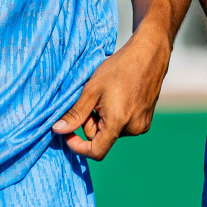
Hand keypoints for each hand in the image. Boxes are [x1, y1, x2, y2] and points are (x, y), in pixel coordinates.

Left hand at [52, 28, 172, 159]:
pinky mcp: (146, 121)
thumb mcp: (91, 89)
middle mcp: (132, 129)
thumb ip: (75, 113)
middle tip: (92, 101)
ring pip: (112, 132)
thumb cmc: (119, 68)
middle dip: (91, 124)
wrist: (148, 55)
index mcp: (118, 123)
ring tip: (107, 96)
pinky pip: (124, 126)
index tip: (68, 134)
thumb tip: (58, 130)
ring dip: (103, 120)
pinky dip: (116, 117)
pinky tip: (119, 97)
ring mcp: (142, 125)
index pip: (96, 151)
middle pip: (102, 139)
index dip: (78, 147)